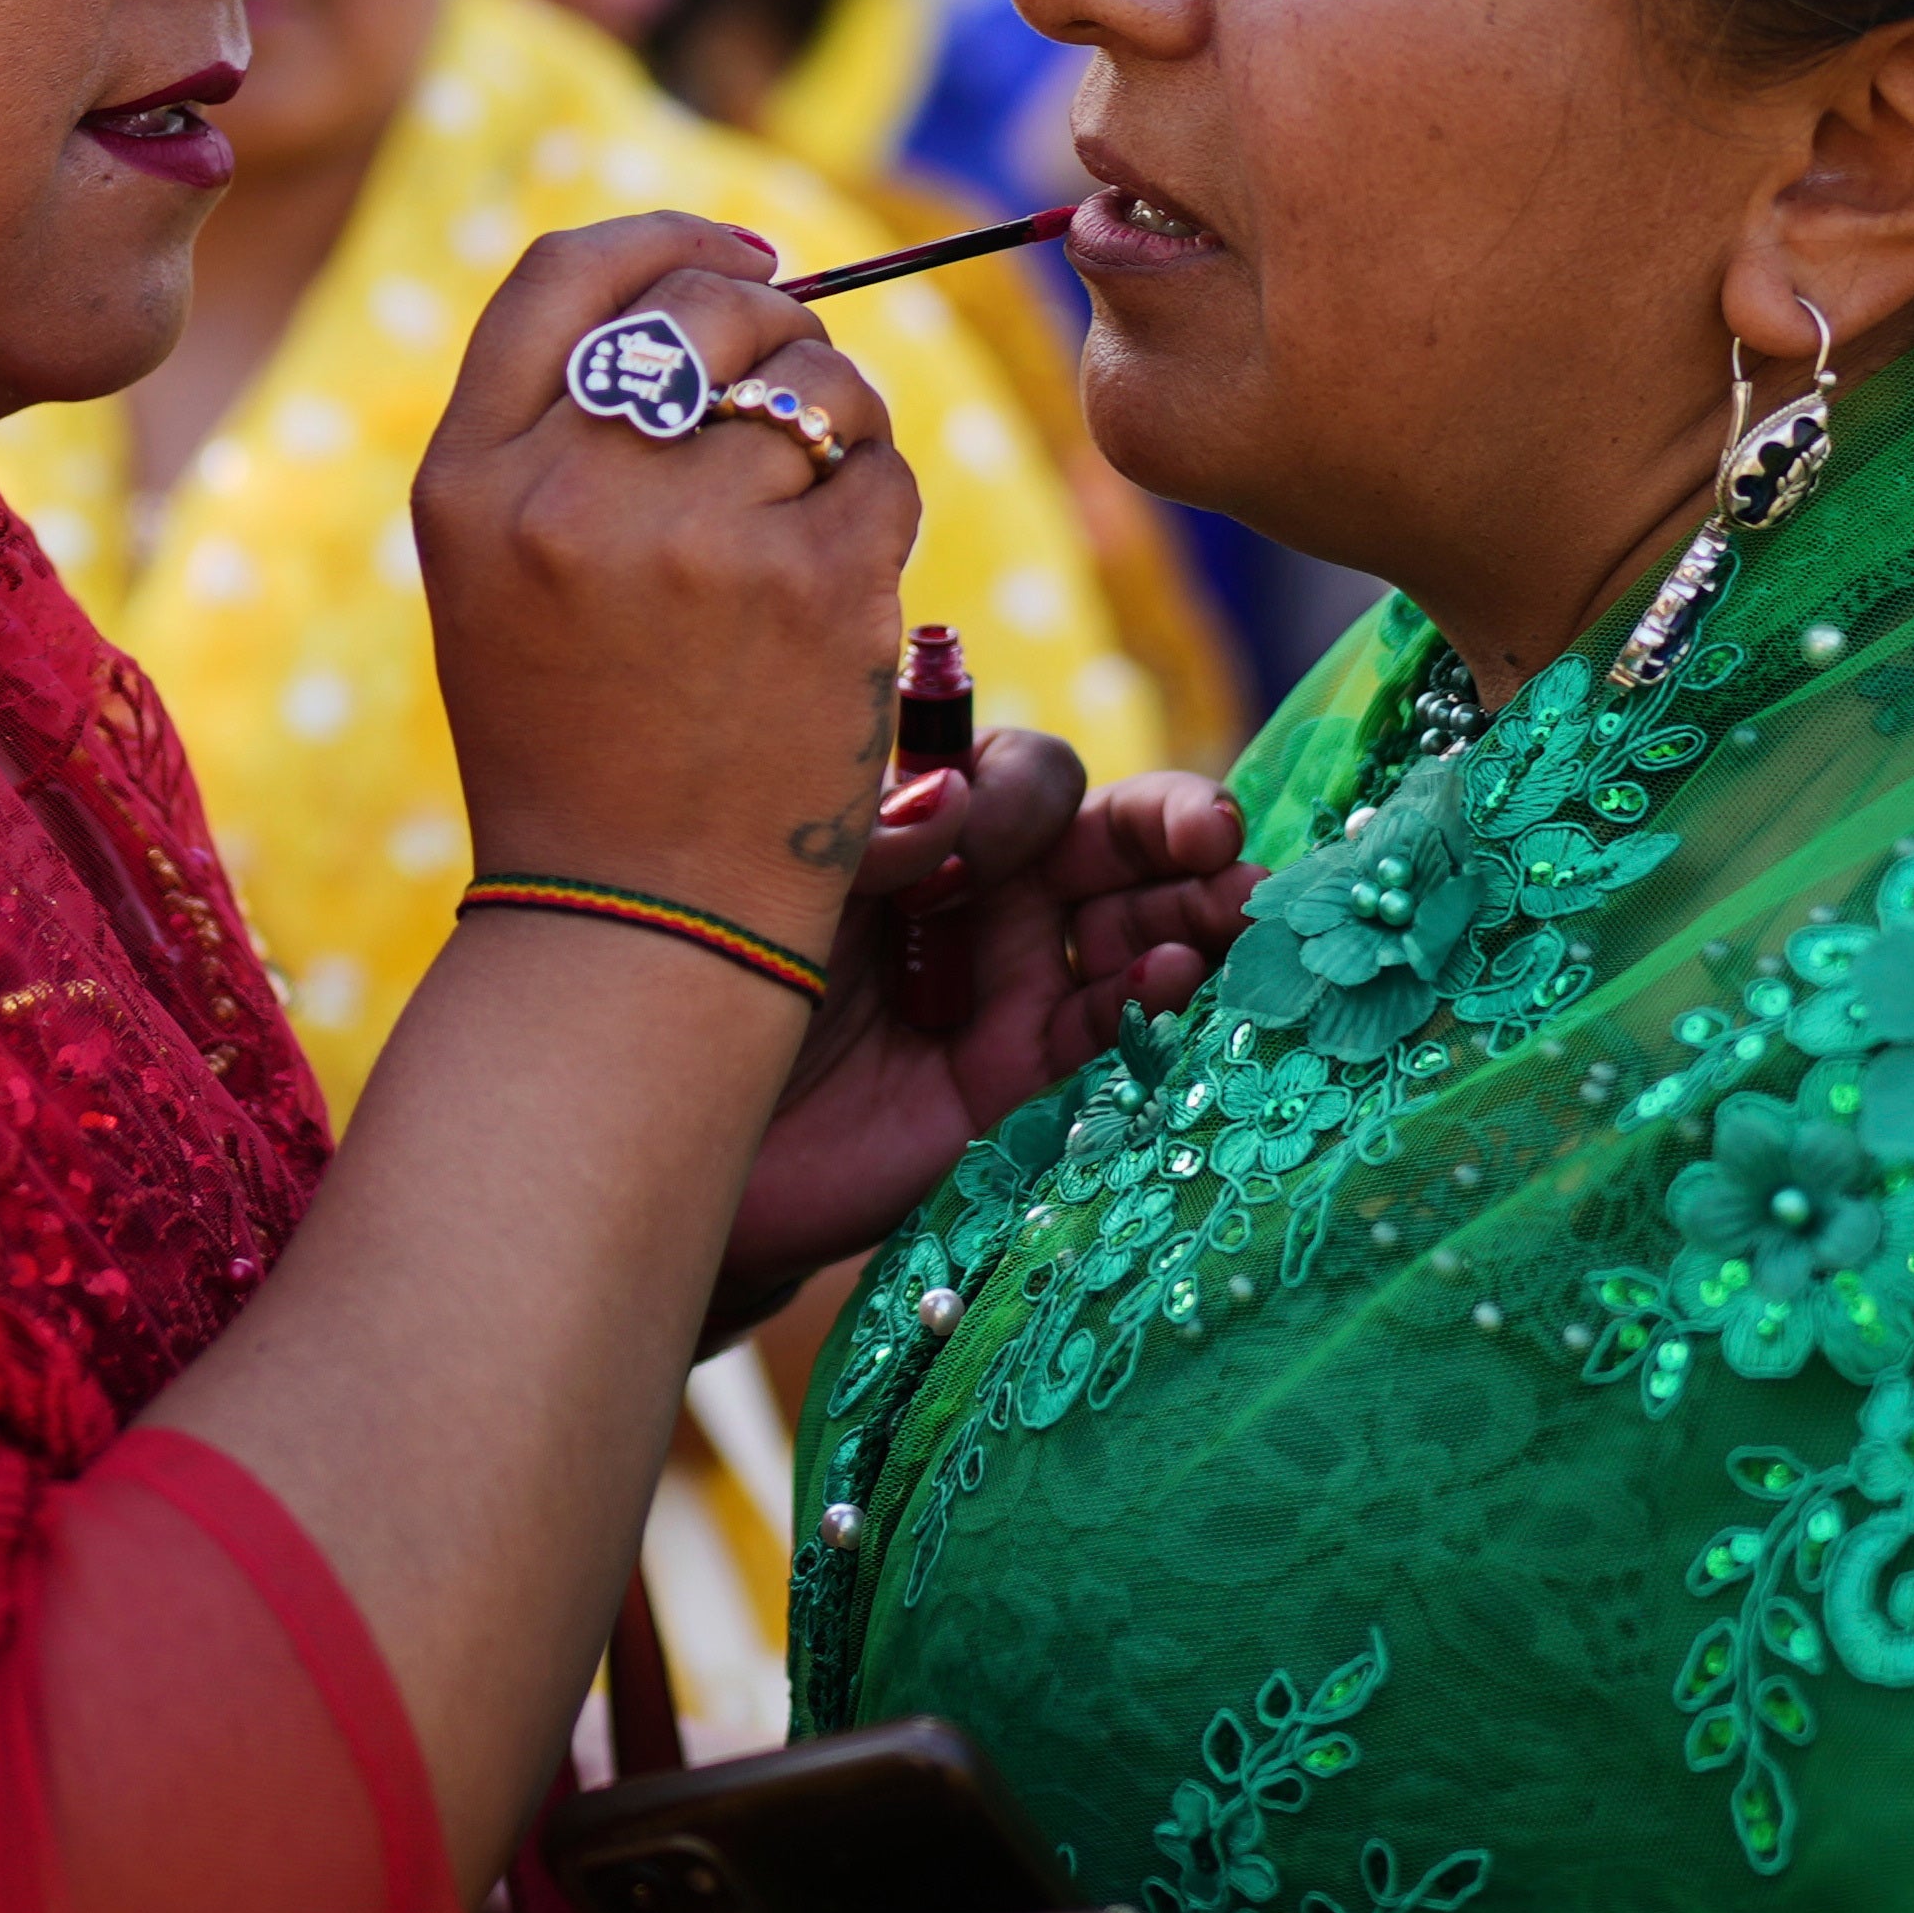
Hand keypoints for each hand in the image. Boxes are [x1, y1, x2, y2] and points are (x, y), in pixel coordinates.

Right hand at [416, 214, 921, 969]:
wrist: (635, 918)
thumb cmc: (574, 748)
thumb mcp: (497, 580)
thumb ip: (556, 438)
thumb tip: (708, 288)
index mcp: (466, 480)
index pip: (561, 274)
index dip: (665, 239)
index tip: (742, 252)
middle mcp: (567, 491)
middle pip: (706, 308)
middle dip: (776, 327)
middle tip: (794, 399)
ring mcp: (695, 535)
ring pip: (817, 384)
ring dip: (840, 425)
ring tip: (814, 512)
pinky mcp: (816, 584)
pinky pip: (883, 470)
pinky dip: (880, 510)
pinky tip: (844, 582)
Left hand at [719, 739, 1247, 1316]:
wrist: (681, 1133)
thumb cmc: (713, 981)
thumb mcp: (778, 886)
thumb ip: (864, 834)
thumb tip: (951, 794)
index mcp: (932, 829)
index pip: (1028, 779)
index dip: (1027, 795)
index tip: (970, 842)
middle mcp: (986, 900)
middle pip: (1112, 844)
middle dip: (1178, 830)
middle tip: (1217, 836)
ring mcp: (1009, 990)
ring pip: (1132, 932)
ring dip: (1194, 913)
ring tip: (1232, 908)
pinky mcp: (1016, 1084)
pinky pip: (1103, 1035)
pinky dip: (1149, 1005)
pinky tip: (1174, 979)